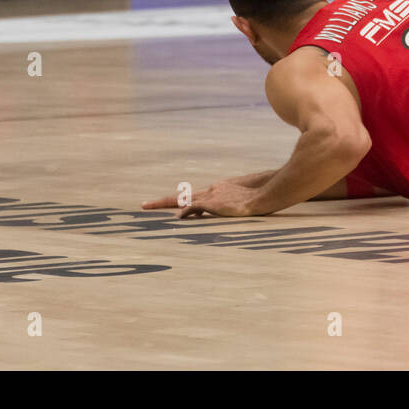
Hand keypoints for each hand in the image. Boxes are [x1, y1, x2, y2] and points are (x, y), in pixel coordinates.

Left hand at [142, 180, 265, 217]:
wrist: (264, 194)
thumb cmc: (259, 196)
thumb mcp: (244, 201)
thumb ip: (235, 205)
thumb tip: (237, 212)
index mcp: (217, 191)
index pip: (194, 197)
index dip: (181, 203)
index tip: (173, 209)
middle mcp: (210, 191)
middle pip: (181, 196)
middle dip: (162, 202)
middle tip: (144, 205)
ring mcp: (211, 196)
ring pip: (182, 199)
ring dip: (164, 203)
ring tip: (147, 206)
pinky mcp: (214, 203)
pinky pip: (195, 207)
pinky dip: (186, 211)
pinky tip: (178, 217)